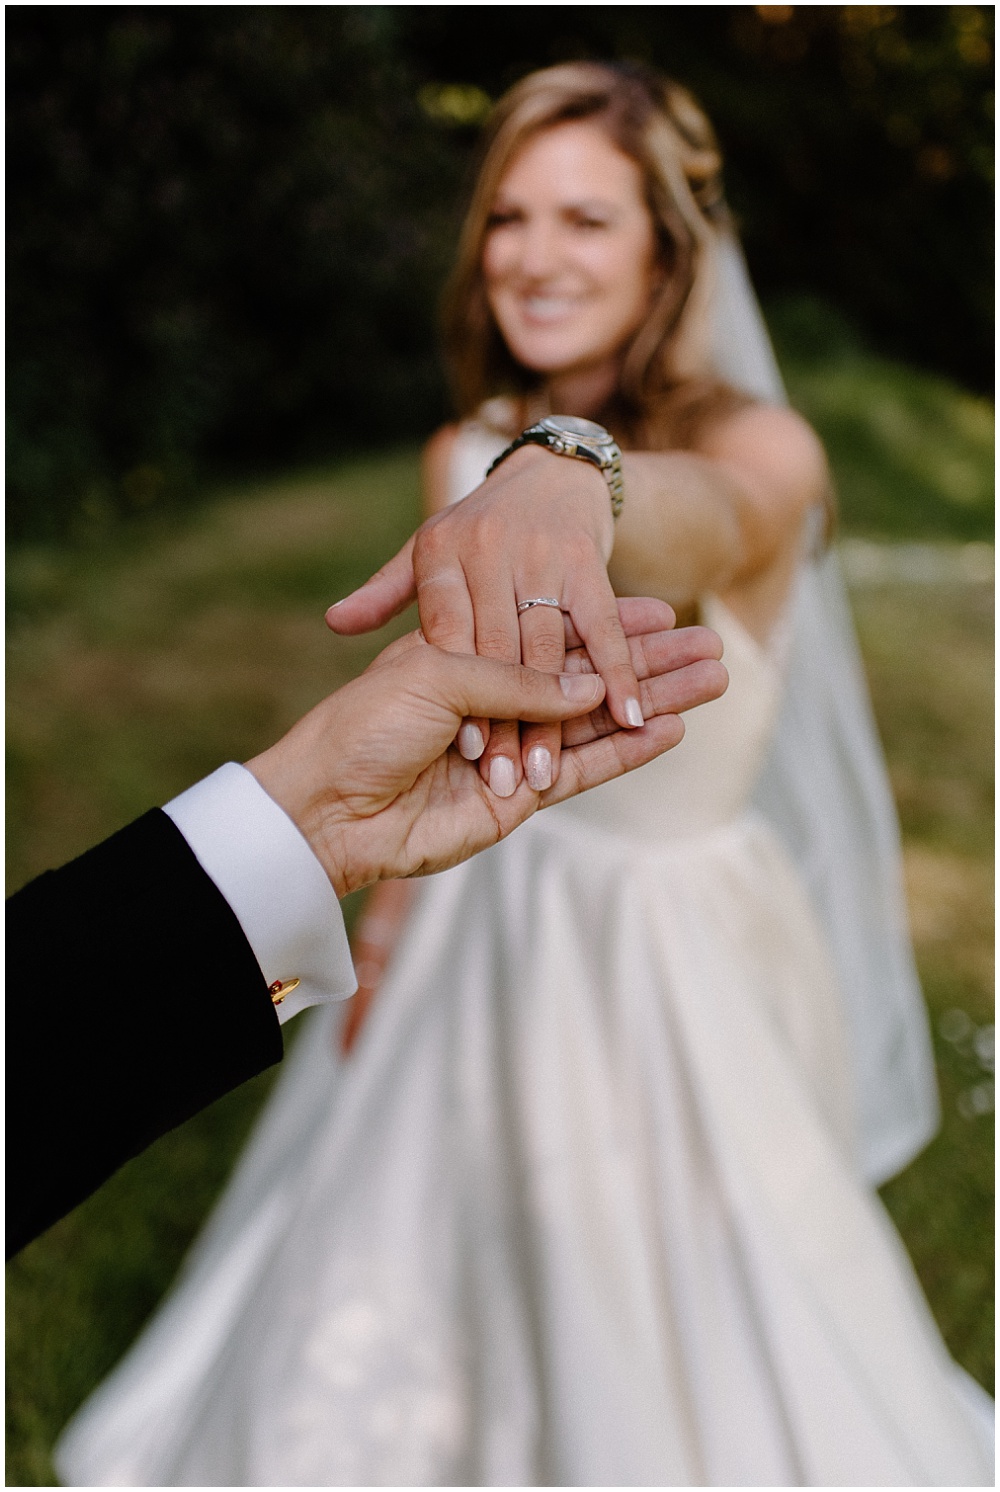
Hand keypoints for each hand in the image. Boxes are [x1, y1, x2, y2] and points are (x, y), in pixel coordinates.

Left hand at [248, 609, 724, 897]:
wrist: (328, 809)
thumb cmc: (366, 725)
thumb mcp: (438, 675)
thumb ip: (517, 680)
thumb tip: (592, 687)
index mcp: (474, 655)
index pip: (557, 633)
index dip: (612, 625)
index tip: (662, 613)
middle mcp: (498, 698)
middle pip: (591, 676)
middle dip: (651, 661)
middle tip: (710, 647)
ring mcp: (512, 748)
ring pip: (598, 720)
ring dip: (655, 703)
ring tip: (714, 683)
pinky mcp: (518, 799)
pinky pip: (584, 769)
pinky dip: (628, 752)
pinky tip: (673, 730)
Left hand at [325, 443, 638, 802]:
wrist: (555, 466)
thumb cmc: (479, 524)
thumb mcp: (425, 551)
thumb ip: (386, 594)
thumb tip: (335, 624)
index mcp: (442, 554)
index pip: (448, 634)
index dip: (457, 691)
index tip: (463, 746)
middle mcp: (490, 552)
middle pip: (498, 652)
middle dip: (503, 720)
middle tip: (506, 777)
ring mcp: (541, 558)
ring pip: (548, 651)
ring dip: (555, 716)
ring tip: (545, 773)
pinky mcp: (589, 566)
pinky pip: (602, 630)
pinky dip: (618, 676)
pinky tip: (628, 717)